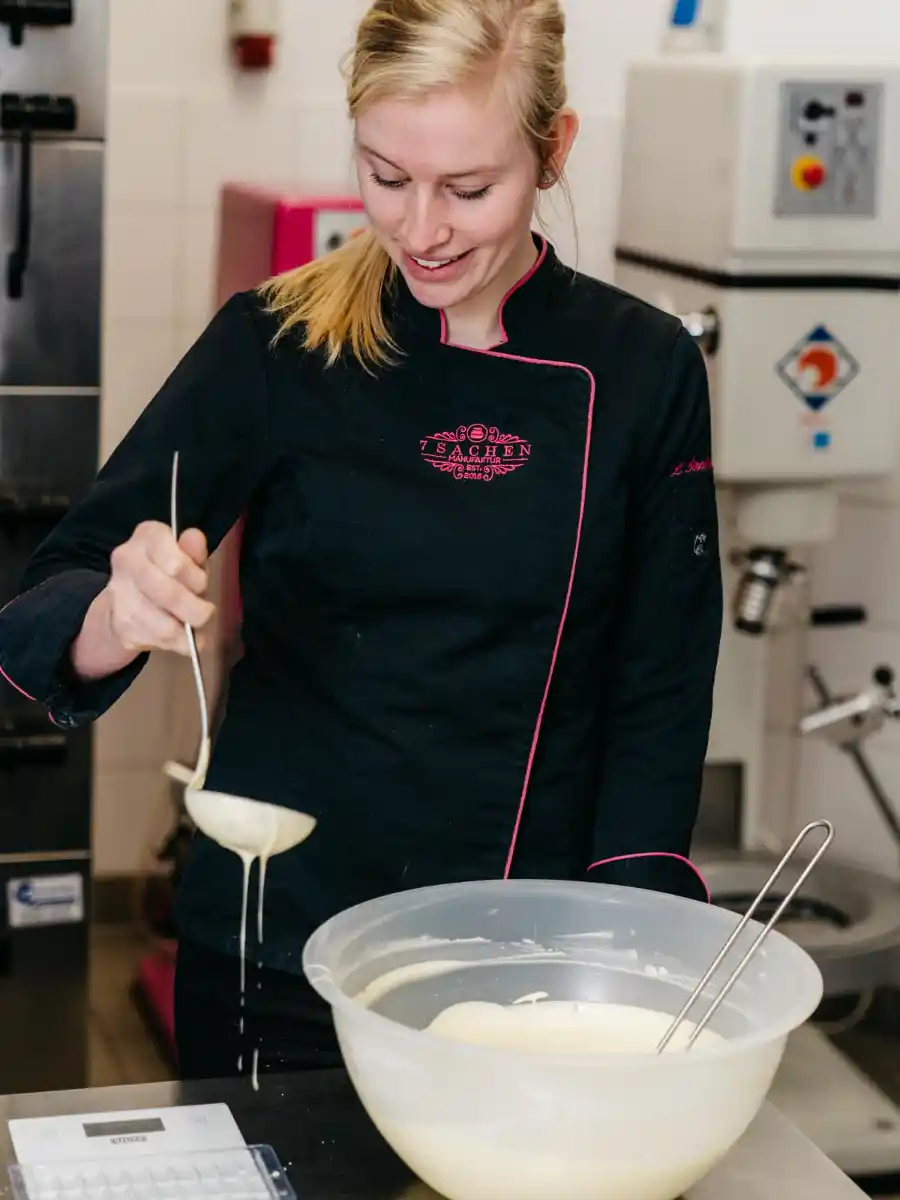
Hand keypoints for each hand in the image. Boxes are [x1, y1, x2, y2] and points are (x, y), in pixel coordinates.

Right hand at [105, 520, 214, 655]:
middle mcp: (127, 560)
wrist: (125, 602)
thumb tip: (195, 537)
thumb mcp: (187, 559)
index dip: (196, 578)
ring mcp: (120, 594)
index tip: (201, 584)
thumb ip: (194, 551)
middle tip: (206, 611)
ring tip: (194, 625)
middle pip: (170, 594)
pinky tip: (182, 638)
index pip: (176, 563)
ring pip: (166, 625)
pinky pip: (159, 641)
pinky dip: (179, 644)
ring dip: (188, 630)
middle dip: (196, 608)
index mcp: (147, 536)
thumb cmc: (167, 573)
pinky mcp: (122, 625)